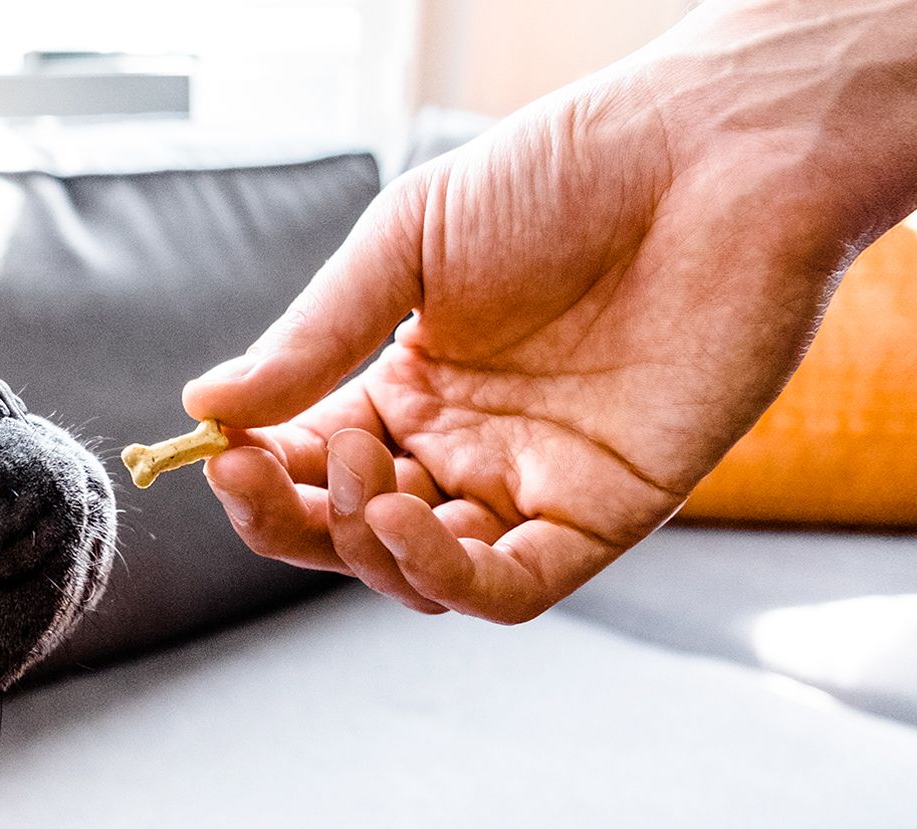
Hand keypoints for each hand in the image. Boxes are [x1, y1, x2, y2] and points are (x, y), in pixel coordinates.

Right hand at [183, 66, 846, 622]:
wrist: (710, 155)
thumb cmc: (566, 174)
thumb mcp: (408, 241)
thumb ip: (314, 338)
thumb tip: (206, 407)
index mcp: (414, 388)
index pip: (312, 466)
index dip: (257, 477)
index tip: (214, 456)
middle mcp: (468, 450)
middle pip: (353, 536)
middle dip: (295, 518)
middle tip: (269, 464)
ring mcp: (534, 485)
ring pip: (421, 575)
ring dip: (365, 545)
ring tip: (362, 471)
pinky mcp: (607, 513)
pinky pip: (514, 586)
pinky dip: (446, 573)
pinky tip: (403, 521)